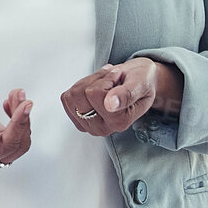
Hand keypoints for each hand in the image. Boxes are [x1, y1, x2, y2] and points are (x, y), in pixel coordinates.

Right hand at [0, 93, 31, 174]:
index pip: (5, 146)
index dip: (17, 126)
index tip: (24, 106)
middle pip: (17, 144)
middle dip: (22, 118)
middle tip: (20, 97)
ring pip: (20, 138)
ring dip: (22, 116)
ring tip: (16, 96)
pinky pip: (17, 132)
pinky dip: (18, 116)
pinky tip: (11, 103)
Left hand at [60, 58, 182, 137]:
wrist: (138, 81)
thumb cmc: (140, 81)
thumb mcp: (139, 83)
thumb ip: (126, 94)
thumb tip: (110, 105)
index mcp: (120, 122)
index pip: (95, 93)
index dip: (107, 79)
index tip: (119, 79)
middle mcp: (103, 128)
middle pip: (81, 94)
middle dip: (96, 81)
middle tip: (113, 81)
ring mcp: (88, 125)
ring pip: (73, 94)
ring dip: (89, 83)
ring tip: (106, 85)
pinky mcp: (77, 118)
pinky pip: (67, 96)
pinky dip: (81, 87)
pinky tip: (97, 89)